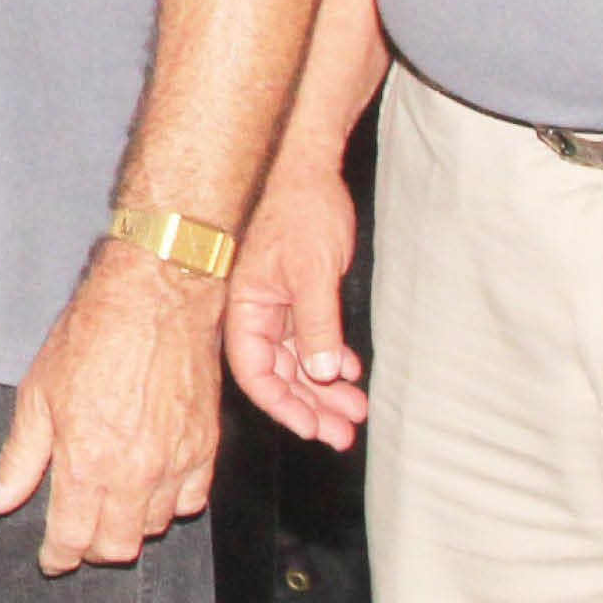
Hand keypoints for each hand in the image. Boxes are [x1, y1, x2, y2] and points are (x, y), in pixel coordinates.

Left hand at [0, 242, 227, 574]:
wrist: (154, 300)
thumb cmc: (91, 338)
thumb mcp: (37, 396)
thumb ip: (20, 458)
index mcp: (87, 465)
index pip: (72, 539)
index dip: (58, 557)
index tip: (51, 559)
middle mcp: (135, 475)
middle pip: (117, 547)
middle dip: (92, 548)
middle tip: (77, 533)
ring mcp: (176, 464)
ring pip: (154, 528)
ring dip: (129, 526)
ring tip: (110, 505)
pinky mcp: (206, 448)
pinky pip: (191, 501)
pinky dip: (170, 504)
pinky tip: (151, 487)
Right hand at [223, 161, 368, 447]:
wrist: (310, 169)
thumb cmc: (302, 212)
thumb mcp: (312, 273)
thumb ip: (315, 326)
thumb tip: (319, 375)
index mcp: (246, 308)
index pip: (256, 371)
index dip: (283, 404)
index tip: (312, 428)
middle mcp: (257, 312)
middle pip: (279, 373)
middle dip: (310, 406)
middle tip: (343, 434)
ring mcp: (277, 304)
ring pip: (298, 360)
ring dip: (325, 388)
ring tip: (356, 410)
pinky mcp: (298, 295)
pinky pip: (311, 339)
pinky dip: (330, 358)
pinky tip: (351, 373)